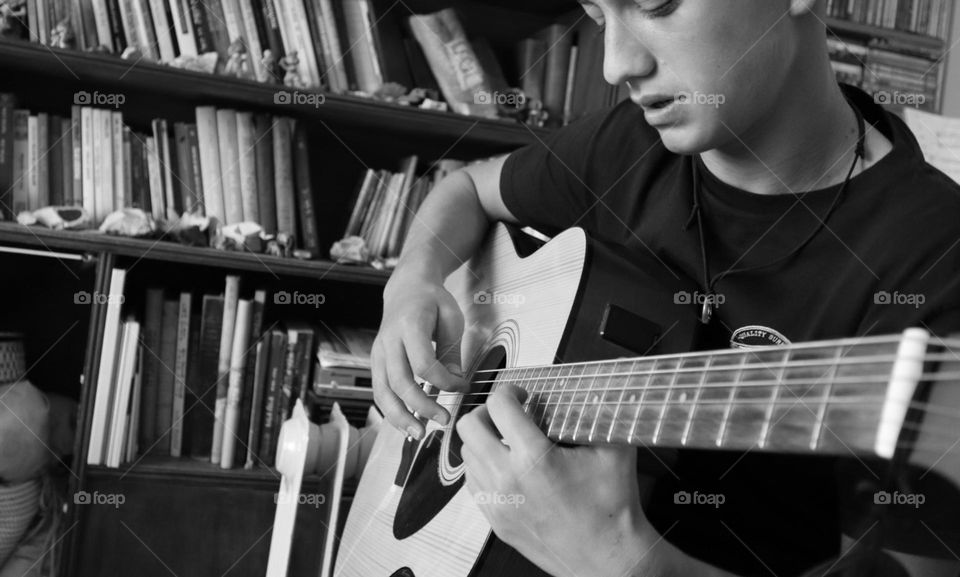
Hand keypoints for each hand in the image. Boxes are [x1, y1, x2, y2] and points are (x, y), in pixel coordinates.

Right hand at [372, 272, 467, 439]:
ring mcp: (378, 353)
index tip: (463, 386)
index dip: (444, 381)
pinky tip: (407, 425)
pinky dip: (391, 412)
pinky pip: (379, 392)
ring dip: (401, 417)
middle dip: (422, 406)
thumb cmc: (433, 302)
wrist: (406, 288)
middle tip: (444, 421)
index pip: (423, 363)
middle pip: (400, 382)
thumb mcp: (452, 318)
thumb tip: (454, 382)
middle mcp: (388, 340)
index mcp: (409, 324)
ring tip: (420, 434)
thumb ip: (452, 351)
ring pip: (383, 392)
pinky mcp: (375, 363)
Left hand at [456, 385, 666, 576]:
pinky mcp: (496, 521)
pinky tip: (506, 467)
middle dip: (487, 413)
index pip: (499, 406)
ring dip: (483, 441)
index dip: (509, 391)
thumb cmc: (613, 506)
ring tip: (507, 441)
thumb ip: (602, 414)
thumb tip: (600, 387)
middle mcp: (507, 480)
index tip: (522, 396)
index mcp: (534, 458)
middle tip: (507, 415)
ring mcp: (498, 503)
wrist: (609, 558)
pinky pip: (473, 483)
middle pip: (468, 427)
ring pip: (467, 455)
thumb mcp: (615, 450)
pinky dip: (483, 468)